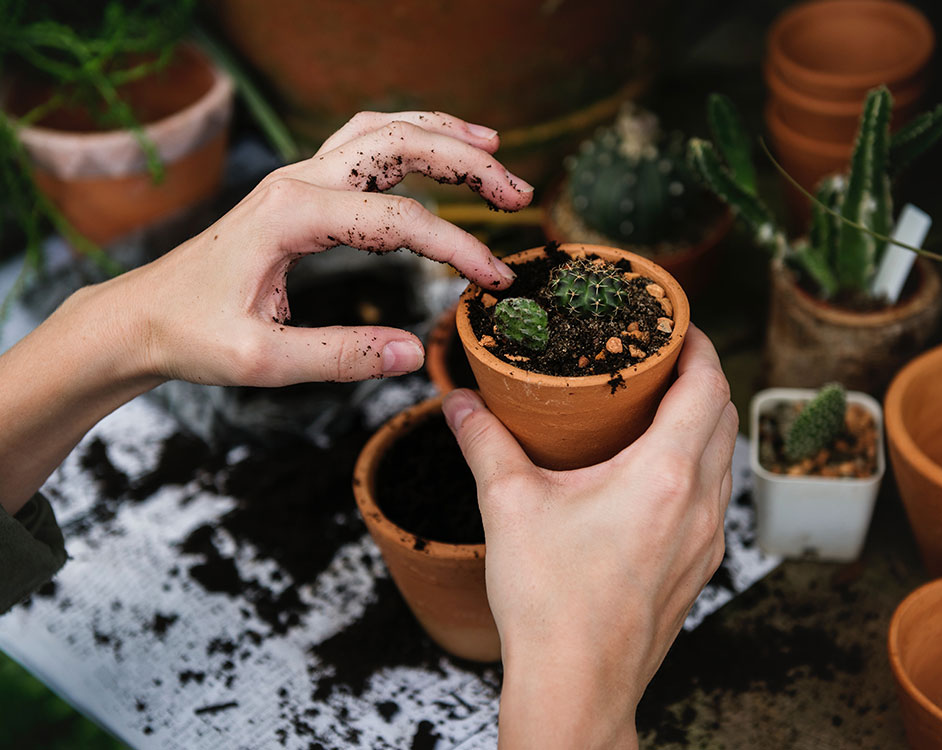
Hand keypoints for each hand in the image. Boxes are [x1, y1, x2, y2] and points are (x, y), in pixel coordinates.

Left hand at [116, 110, 533, 385]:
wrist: (141, 316)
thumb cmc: (191, 335)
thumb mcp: (263, 360)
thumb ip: (341, 356)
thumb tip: (414, 353)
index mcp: (291, 216)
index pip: (400, 221)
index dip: (458, 248)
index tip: (495, 280)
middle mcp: (297, 181)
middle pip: (399, 145)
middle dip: (467, 162)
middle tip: (519, 193)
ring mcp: (296, 179)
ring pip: (381, 132)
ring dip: (441, 134)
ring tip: (494, 147)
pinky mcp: (298, 190)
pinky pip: (361, 145)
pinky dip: (407, 139)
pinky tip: (434, 150)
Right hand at [442, 325, 737, 749]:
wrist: (576, 687)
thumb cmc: (549, 602)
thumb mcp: (508, 506)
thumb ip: (483, 442)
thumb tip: (459, 401)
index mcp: (665, 475)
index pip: (708, 385)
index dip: (699, 344)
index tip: (676, 324)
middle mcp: (700, 504)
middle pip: (725, 416)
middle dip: (701, 377)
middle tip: (659, 359)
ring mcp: (707, 540)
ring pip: (724, 458)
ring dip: (702, 422)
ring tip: (656, 408)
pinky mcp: (699, 568)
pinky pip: (714, 497)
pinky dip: (697, 465)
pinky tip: (653, 473)